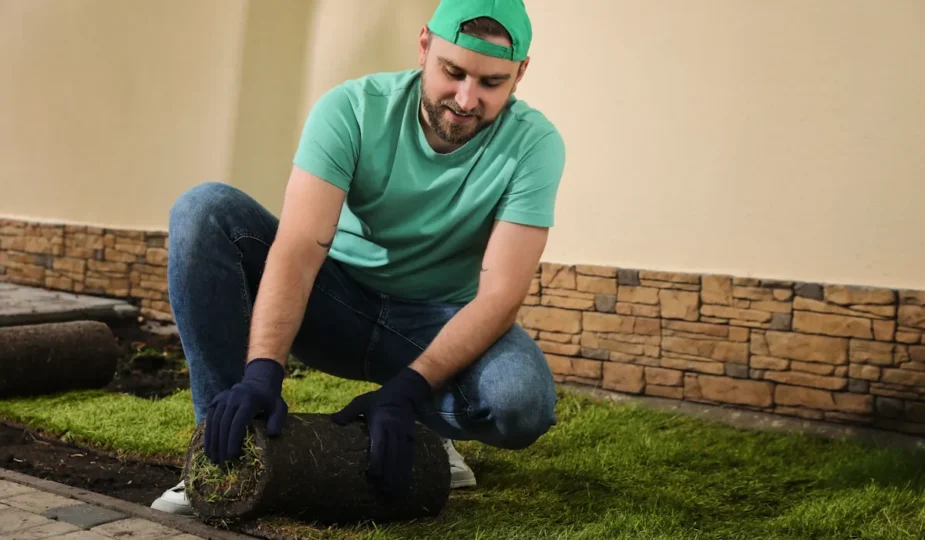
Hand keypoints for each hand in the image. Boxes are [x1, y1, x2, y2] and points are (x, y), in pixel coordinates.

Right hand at [205, 358, 287, 464]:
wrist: (258, 382)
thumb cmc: (270, 400)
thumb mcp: (279, 407)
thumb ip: (277, 420)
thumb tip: (273, 435)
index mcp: (249, 400)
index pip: (237, 423)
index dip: (233, 441)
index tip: (232, 456)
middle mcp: (233, 397)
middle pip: (224, 424)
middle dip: (222, 445)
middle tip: (222, 463)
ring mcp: (223, 398)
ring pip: (214, 422)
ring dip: (213, 442)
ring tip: (214, 459)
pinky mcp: (216, 400)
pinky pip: (209, 419)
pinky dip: (208, 434)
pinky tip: (209, 449)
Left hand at [331, 367, 431, 494]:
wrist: (404, 392)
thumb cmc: (378, 399)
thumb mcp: (362, 401)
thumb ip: (348, 412)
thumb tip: (332, 421)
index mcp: (380, 421)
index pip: (380, 443)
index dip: (378, 460)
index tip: (374, 475)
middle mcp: (394, 429)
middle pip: (393, 454)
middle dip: (389, 474)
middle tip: (384, 492)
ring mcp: (404, 434)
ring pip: (403, 457)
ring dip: (400, 476)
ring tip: (395, 493)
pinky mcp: (412, 437)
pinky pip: (411, 455)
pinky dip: (408, 470)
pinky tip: (406, 484)